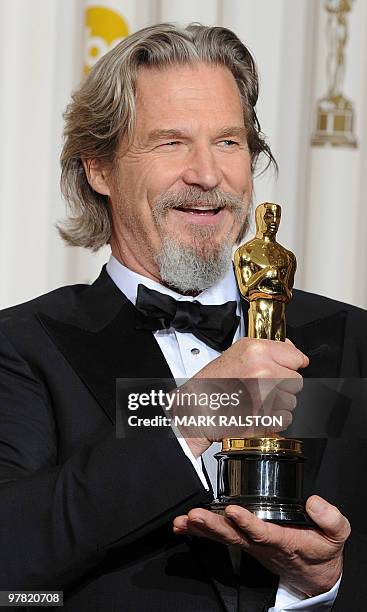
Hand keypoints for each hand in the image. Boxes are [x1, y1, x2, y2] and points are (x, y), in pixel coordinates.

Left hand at [173, 495, 349, 597]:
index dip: (247, 522)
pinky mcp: (244, 541)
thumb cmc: (321, 550)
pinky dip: (199, 531)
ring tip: (185, 519)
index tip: (233, 510)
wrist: (313, 572)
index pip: (264, 532)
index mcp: (285, 541)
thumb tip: (314, 502)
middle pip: (235, 536)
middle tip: (195, 515)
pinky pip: (220, 536)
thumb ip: (330, 519)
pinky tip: (183, 525)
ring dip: (202, 528)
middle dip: (213, 525)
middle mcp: (263, 544)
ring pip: (223, 536)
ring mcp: (251, 544)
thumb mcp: (337, 535)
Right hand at [176, 338, 308, 456]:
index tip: (283, 368)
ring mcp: (265, 396)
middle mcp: (263, 371)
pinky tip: (258, 413)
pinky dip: (275, 420)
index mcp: (257, 351)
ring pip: (292, 401)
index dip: (289, 364)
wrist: (196, 409)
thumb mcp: (237, 352)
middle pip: (296, 380)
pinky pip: (286, 419)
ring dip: (279, 404)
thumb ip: (267, 348)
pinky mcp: (265, 418)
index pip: (296, 357)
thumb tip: (291, 349)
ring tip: (257, 400)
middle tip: (262, 387)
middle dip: (283, 386)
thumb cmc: (212, 384)